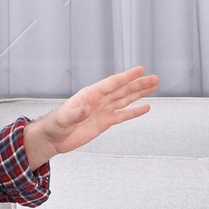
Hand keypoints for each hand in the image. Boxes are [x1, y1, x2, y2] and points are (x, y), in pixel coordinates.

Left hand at [23, 66, 159, 168]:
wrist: (53, 139)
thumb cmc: (55, 125)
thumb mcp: (63, 119)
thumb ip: (76, 114)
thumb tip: (87, 109)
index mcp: (90, 95)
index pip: (112, 83)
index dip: (127, 77)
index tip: (141, 70)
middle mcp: (99, 100)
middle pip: (123, 89)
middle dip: (139, 83)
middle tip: (155, 78)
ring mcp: (103, 110)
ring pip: (125, 99)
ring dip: (140, 93)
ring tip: (153, 86)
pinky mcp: (105, 122)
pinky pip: (123, 115)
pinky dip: (134, 111)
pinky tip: (145, 107)